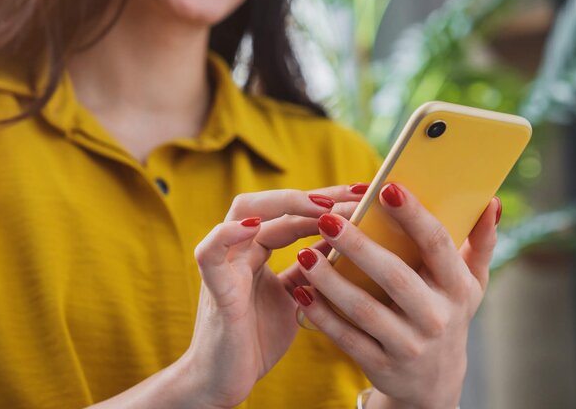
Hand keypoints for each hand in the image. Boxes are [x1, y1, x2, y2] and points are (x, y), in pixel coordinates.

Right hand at [183, 184, 365, 408]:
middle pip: (270, 203)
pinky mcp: (214, 288)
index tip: (364, 195)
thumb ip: (310, 269)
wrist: (224, 382)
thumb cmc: (256, 340)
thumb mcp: (295, 298)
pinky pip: (211, 252)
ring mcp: (225, 265)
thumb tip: (345, 242)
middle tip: (355, 194)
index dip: (327, 201)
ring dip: (284, 204)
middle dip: (313, 195)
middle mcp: (240, 250)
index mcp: (257, 251)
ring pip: (242, 213)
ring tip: (323, 205)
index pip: (292, 213)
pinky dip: (228, 234)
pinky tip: (254, 225)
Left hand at [293, 183, 500, 408]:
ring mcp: (408, 345)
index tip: (387, 188)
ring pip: (365, 309)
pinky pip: (347, 338)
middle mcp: (436, 317)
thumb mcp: (470, 284)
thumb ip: (480, 243)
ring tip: (304, 254)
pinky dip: (322, 315)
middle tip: (327, 218)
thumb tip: (490, 201)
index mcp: (456, 287)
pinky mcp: (382, 365)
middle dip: (359, 246)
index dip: (413, 216)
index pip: (436, 244)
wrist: (434, 384)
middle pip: (394, 276)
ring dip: (332, 281)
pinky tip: (301, 292)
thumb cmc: (447, 313)